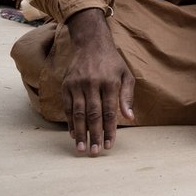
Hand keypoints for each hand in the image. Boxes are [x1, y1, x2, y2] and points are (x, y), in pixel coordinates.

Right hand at [62, 9, 135, 155]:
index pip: (109, 111)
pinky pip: (68, 107)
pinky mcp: (66, 85)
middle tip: (94, 152)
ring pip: (78, 113)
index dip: (109, 129)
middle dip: (94, 135)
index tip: (109, 145)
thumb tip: (130, 117)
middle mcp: (92, 84)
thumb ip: (127, 96)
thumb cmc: (112, 62)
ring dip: (79, 132)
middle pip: (93, 115)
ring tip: (81, 148)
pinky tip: (73, 133)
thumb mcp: (126, 75)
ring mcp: (77, 85)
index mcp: (109, 82)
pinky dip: (70, 121)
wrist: (91, 43)